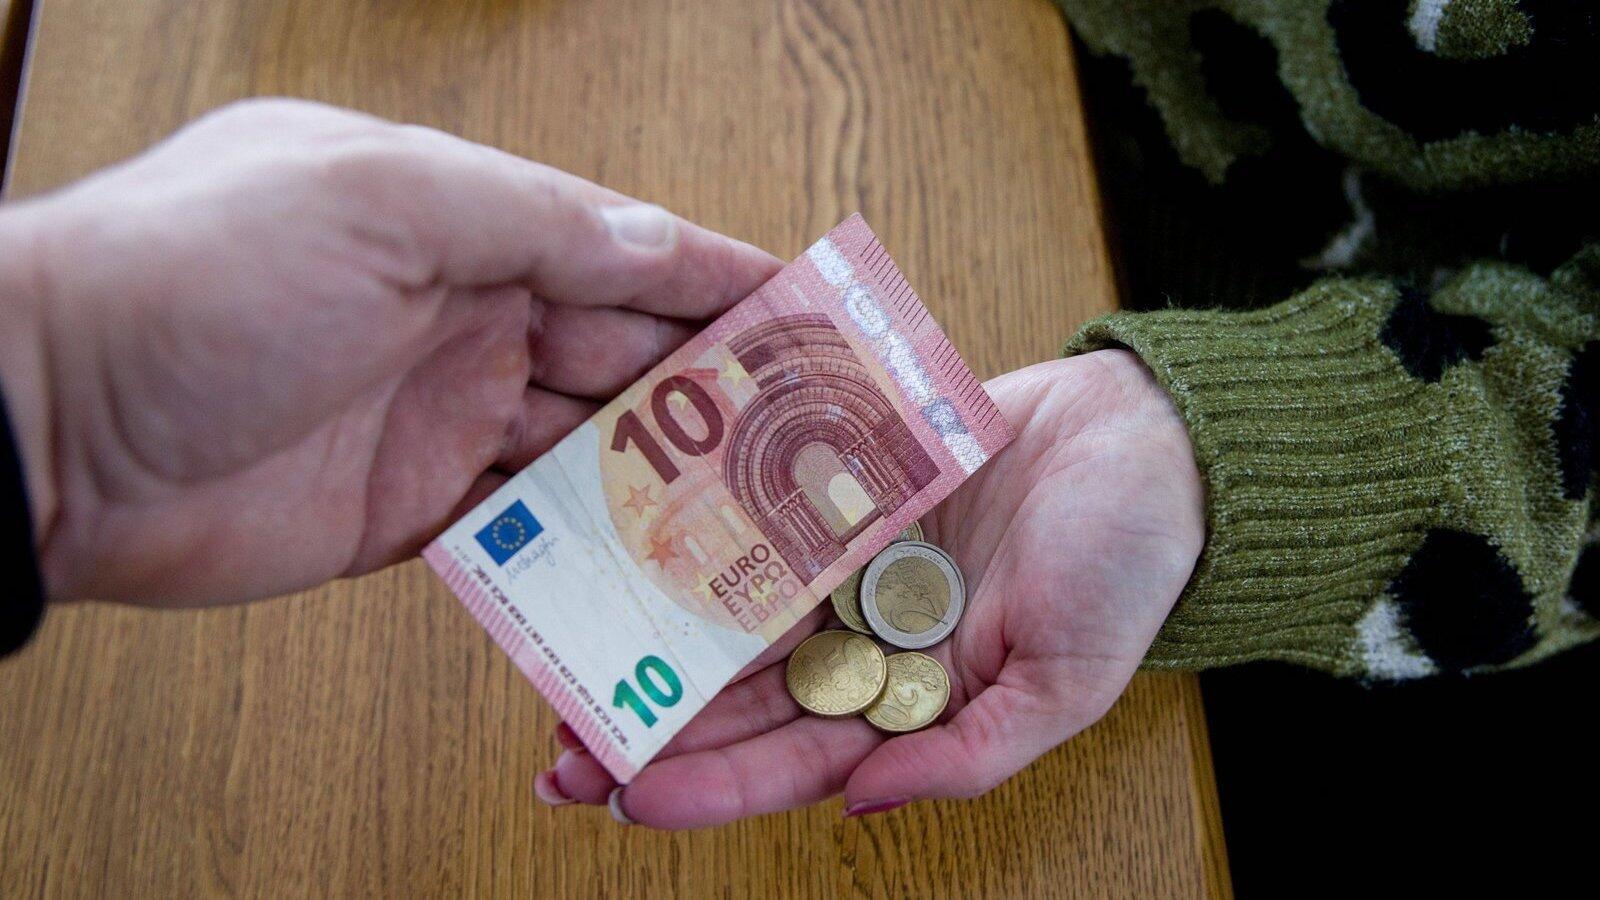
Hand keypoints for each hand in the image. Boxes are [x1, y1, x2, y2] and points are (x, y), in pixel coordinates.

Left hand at [0, 98, 779, 604]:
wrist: (42, 427)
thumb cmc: (193, 279)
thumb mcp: (375, 201)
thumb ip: (531, 218)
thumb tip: (653, 240)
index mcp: (457, 220)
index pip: (621, 244)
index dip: (718, 279)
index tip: (807, 318)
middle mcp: (458, 313)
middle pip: (618, 353)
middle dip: (710, 390)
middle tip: (807, 437)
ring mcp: (434, 417)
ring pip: (582, 447)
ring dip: (661, 476)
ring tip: (754, 511)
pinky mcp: (405, 513)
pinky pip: (520, 530)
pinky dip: (584, 545)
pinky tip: (651, 563)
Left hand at [538, 349, 1204, 825]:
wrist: (1149, 442)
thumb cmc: (1126, 570)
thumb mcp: (1063, 685)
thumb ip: (966, 754)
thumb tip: (862, 806)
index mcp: (908, 697)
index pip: (790, 756)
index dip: (709, 783)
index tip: (625, 794)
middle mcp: (862, 632)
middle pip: (739, 691)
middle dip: (654, 720)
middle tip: (557, 738)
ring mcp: (846, 556)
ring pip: (732, 603)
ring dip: (658, 629)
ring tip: (571, 646)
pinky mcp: (842, 479)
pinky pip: (765, 502)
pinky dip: (707, 520)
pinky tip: (637, 532)